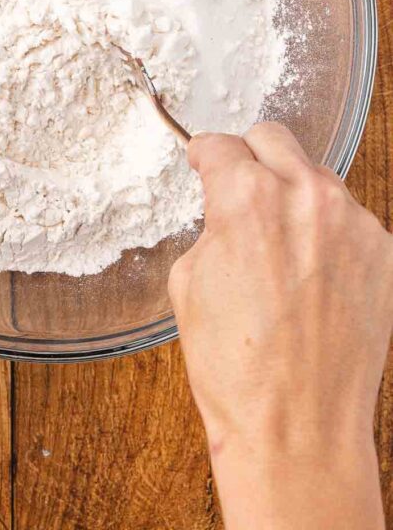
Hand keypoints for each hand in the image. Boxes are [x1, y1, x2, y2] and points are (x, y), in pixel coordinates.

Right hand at [169, 123, 392, 529]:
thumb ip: (212, 225)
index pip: (221, 145)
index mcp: (248, 198)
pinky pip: (346, 216)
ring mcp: (352, 222)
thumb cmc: (238, 366)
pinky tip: (309, 271)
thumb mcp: (190, 281)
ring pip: (315, 175)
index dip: (204, 155)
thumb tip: (224, 207)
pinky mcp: (381, 250)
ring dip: (291, 193)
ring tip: (278, 245)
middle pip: (273, 138)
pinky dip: (324, 229)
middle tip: (238, 188)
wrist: (297, 427)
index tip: (205, 161)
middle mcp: (306, 196)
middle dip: (249, 157)